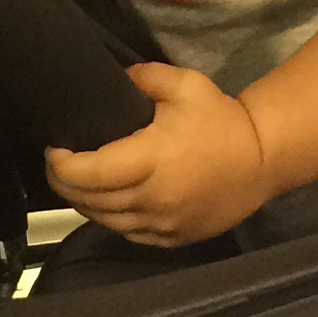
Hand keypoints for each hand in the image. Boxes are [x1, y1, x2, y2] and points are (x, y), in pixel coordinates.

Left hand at [46, 61, 269, 245]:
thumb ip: (143, 78)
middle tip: (57, 164)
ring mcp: (162, 223)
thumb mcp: (185, 85)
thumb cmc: (222, 121)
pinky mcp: (173, 238)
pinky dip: (112, 219)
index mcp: (150, 160)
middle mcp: (152, 198)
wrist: (264, 160)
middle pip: (89, 200)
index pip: (88, 172)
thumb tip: (114, 81)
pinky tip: (109, 202)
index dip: (61, 165)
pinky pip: (129, 234)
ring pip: (105, 221)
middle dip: (64, 183)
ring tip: (78, 182)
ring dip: (84, 203)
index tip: (54, 148)